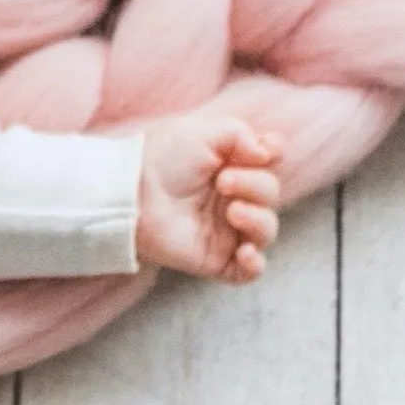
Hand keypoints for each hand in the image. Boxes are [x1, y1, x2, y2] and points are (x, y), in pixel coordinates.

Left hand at [137, 113, 282, 285]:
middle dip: (255, 185)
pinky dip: (255, 264)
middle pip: (270, 194)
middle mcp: (231, 197)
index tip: (262, 150)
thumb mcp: (202, 133)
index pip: (268, 162)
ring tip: (232, 211)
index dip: (273, 155)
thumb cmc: (161, 158)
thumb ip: (240, 135)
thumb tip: (268, 152)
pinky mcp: (215, 259)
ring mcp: (225, 230)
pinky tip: (245, 251)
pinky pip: (249, 272)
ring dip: (259, 219)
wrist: (131, 193)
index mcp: (230, 165)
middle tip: (223, 182)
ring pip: (266, 231)